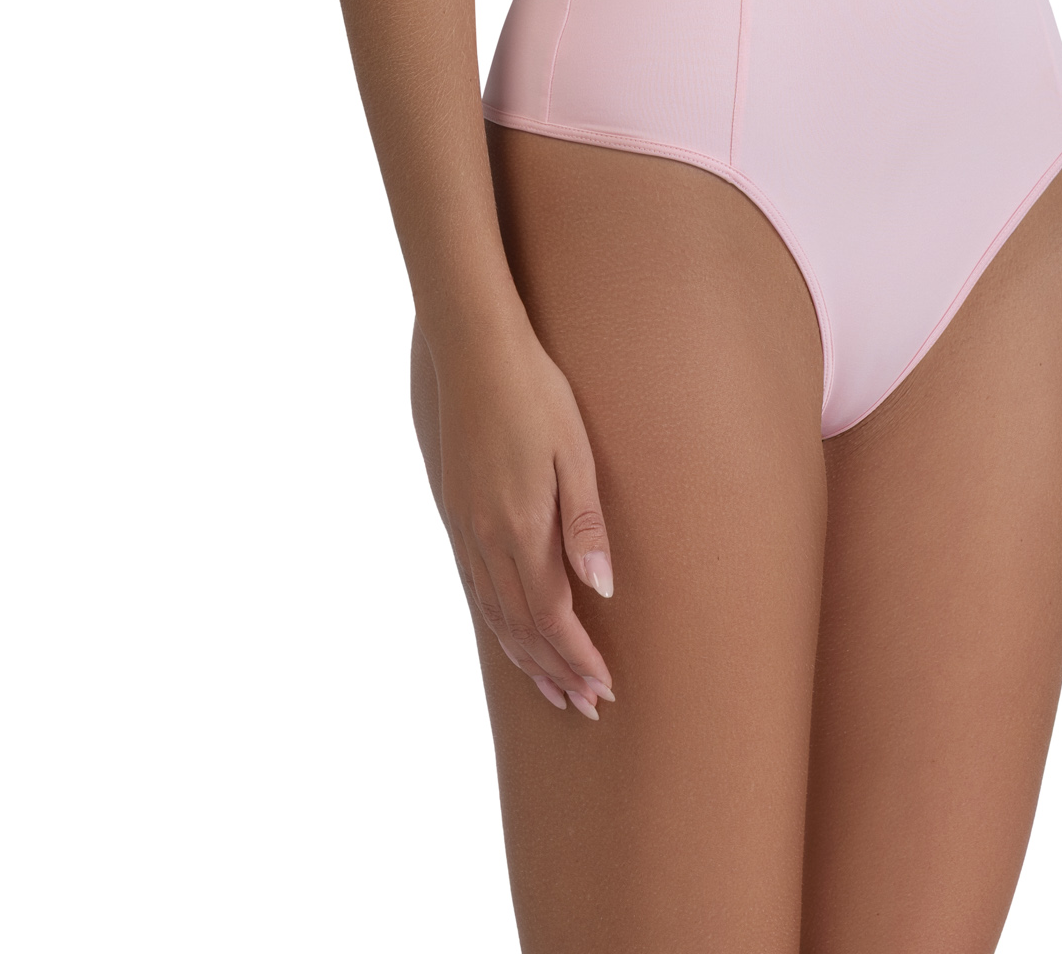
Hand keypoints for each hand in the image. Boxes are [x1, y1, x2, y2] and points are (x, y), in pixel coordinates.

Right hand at [428, 318, 616, 719]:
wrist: (475, 354)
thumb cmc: (537, 395)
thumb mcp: (574, 453)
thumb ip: (584, 525)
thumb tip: (602, 592)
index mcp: (520, 528)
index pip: (552, 617)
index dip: (577, 658)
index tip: (603, 689)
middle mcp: (487, 540)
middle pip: (522, 627)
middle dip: (555, 672)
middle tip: (585, 707)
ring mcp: (466, 530)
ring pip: (495, 615)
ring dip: (525, 658)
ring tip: (553, 689)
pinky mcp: (458, 515)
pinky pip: (477, 590)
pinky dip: (498, 625)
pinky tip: (511, 633)